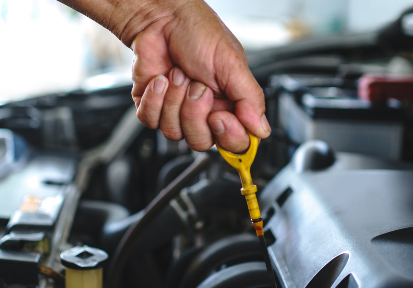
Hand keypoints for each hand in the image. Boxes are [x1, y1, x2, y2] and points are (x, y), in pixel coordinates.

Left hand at [129, 1, 270, 151]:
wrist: (162, 19)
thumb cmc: (199, 33)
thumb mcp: (233, 64)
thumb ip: (250, 99)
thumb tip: (262, 130)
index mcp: (229, 105)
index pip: (234, 142)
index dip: (226, 136)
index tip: (219, 116)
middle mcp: (203, 112)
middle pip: (201, 142)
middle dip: (194, 112)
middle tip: (197, 86)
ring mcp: (176, 112)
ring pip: (173, 132)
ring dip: (174, 100)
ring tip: (179, 73)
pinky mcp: (152, 107)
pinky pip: (150, 120)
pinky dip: (154, 98)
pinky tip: (161, 79)